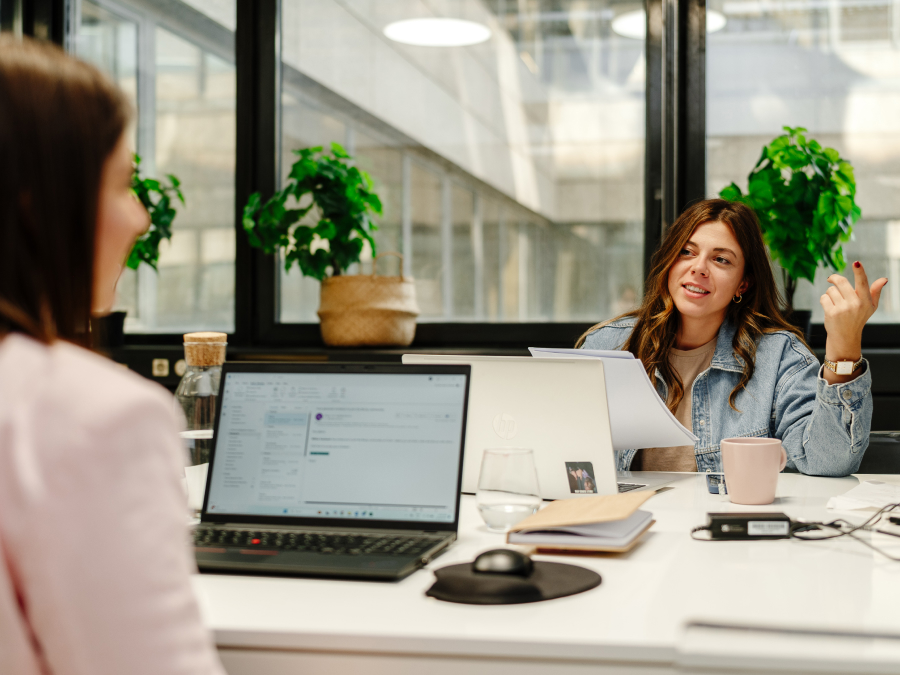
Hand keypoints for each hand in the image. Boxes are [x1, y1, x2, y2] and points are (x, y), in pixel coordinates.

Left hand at [820, 261, 886, 379]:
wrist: (845, 337)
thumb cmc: (858, 319)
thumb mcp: (870, 307)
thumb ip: (875, 292)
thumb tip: (884, 279)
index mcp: (866, 300)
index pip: (863, 283)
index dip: (859, 271)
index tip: (856, 262)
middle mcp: (855, 304)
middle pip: (840, 282)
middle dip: (833, 279)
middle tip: (830, 279)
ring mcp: (843, 309)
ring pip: (830, 290)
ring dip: (830, 294)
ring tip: (835, 303)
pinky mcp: (831, 313)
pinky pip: (823, 298)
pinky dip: (824, 300)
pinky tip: (829, 308)